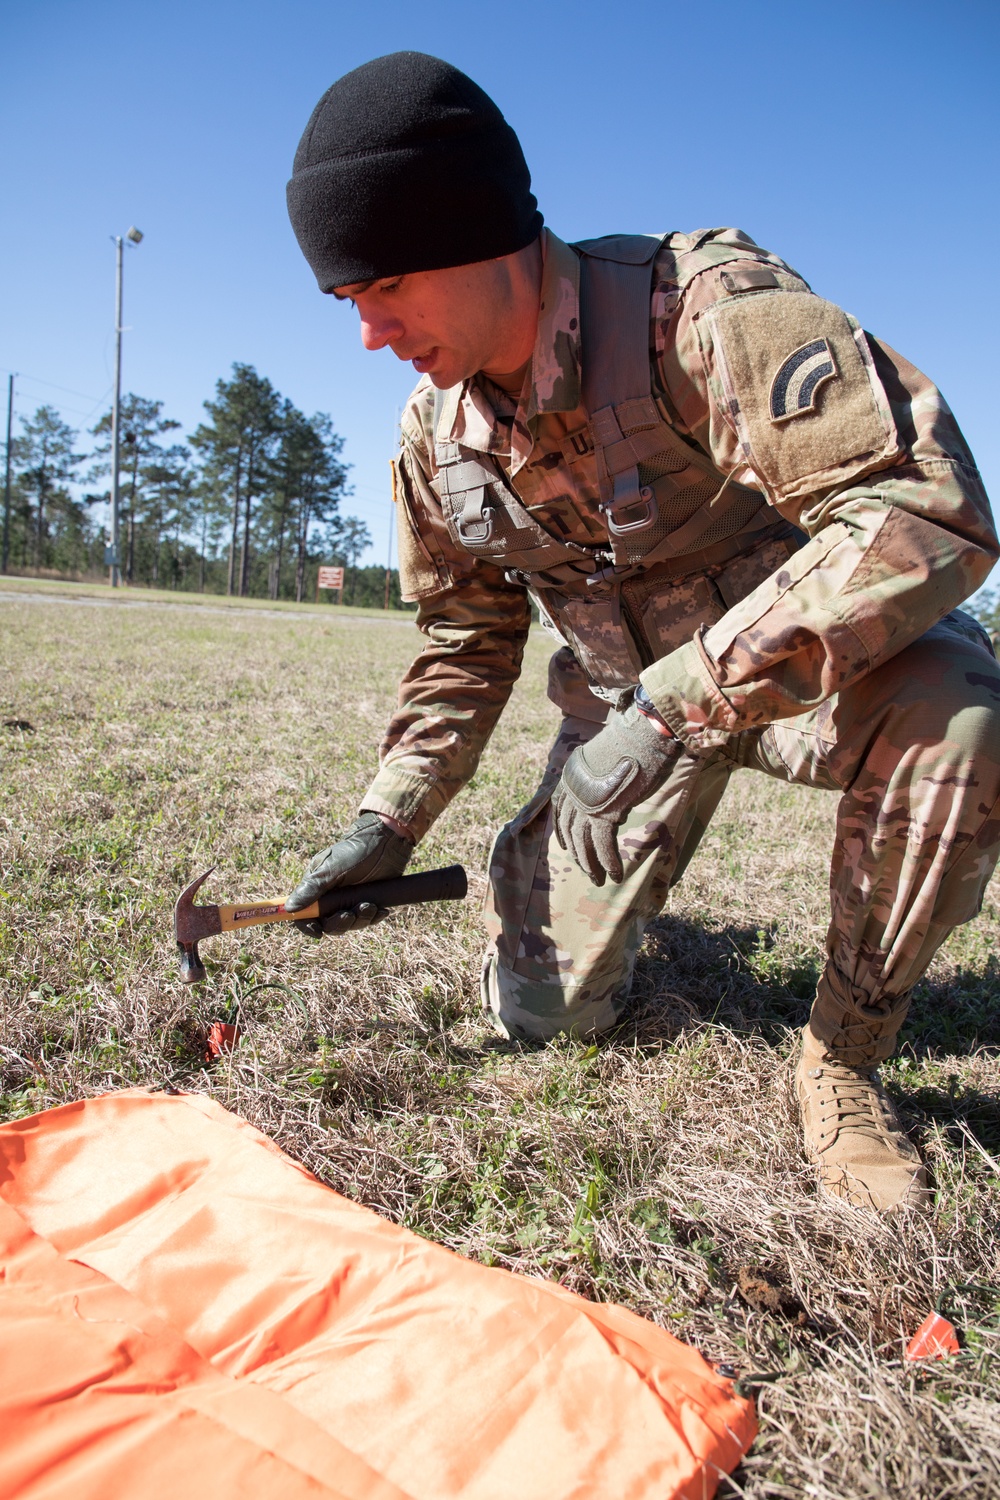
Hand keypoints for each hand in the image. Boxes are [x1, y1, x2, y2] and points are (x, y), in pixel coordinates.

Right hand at [285, 811, 413, 936]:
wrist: (386, 842)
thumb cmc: (355, 851)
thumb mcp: (331, 869)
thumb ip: (311, 889)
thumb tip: (288, 908)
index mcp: (316, 887)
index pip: (305, 914)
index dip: (308, 926)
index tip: (317, 932)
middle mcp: (331, 897)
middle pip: (328, 924)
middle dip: (340, 923)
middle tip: (351, 913)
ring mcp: (349, 900)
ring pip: (349, 923)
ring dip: (360, 919)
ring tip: (370, 905)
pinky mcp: (367, 901)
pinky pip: (367, 919)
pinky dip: (373, 917)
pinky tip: (381, 910)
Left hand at [552, 697, 684, 885]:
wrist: (646, 733)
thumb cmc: (635, 741)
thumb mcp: (607, 757)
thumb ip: (601, 777)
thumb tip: (611, 797)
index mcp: (570, 774)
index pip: (560, 809)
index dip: (562, 831)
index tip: (565, 845)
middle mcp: (573, 789)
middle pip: (570, 830)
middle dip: (578, 853)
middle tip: (587, 870)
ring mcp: (586, 802)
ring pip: (583, 842)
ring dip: (592, 864)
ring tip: (600, 880)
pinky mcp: (605, 812)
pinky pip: (603, 845)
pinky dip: (609, 862)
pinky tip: (616, 874)